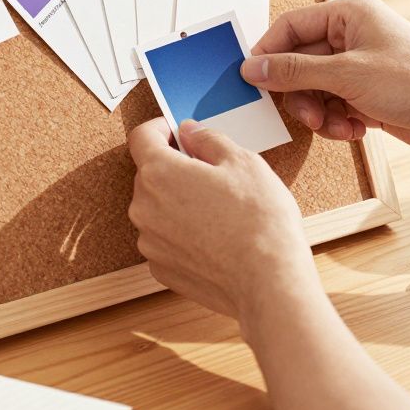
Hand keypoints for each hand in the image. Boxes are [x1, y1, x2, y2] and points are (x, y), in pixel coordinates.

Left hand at [127, 118, 320, 322]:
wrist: (268, 281)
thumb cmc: (259, 220)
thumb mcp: (243, 161)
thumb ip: (208, 139)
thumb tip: (190, 131)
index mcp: (159, 173)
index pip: (141, 137)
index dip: (160, 127)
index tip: (177, 130)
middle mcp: (143, 208)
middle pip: (150, 174)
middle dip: (175, 167)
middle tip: (213, 173)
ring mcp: (150, 243)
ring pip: (158, 209)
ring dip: (179, 202)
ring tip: (219, 210)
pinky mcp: (162, 269)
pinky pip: (166, 239)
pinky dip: (183, 233)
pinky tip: (215, 237)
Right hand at [242, 0, 409, 157]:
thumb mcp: (348, 75)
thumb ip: (295, 71)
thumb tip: (254, 67)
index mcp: (350, 15)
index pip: (292, 26)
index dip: (269, 52)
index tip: (253, 79)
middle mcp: (354, 37)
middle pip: (300, 62)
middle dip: (300, 92)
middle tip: (308, 115)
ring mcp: (362, 67)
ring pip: (315, 89)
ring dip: (320, 112)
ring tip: (336, 125)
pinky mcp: (369, 95)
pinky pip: (334, 106)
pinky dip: (338, 121)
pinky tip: (356, 130)